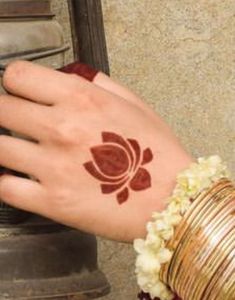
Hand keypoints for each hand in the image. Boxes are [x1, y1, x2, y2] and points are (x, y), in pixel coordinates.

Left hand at [0, 61, 192, 241]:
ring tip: (19, 151)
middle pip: (1, 109)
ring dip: (5, 146)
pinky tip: (18, 179)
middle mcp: (62, 129)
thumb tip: (71, 77)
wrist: (170, 199)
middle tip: (17, 120)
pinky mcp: (53, 203)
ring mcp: (54, 168)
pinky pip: (6, 189)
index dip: (15, 83)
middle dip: (6, 111)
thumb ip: (98, 84)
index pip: (18, 77)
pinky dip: (6, 182)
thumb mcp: (134, 105)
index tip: (20, 92)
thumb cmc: (156, 153)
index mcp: (82, 99)